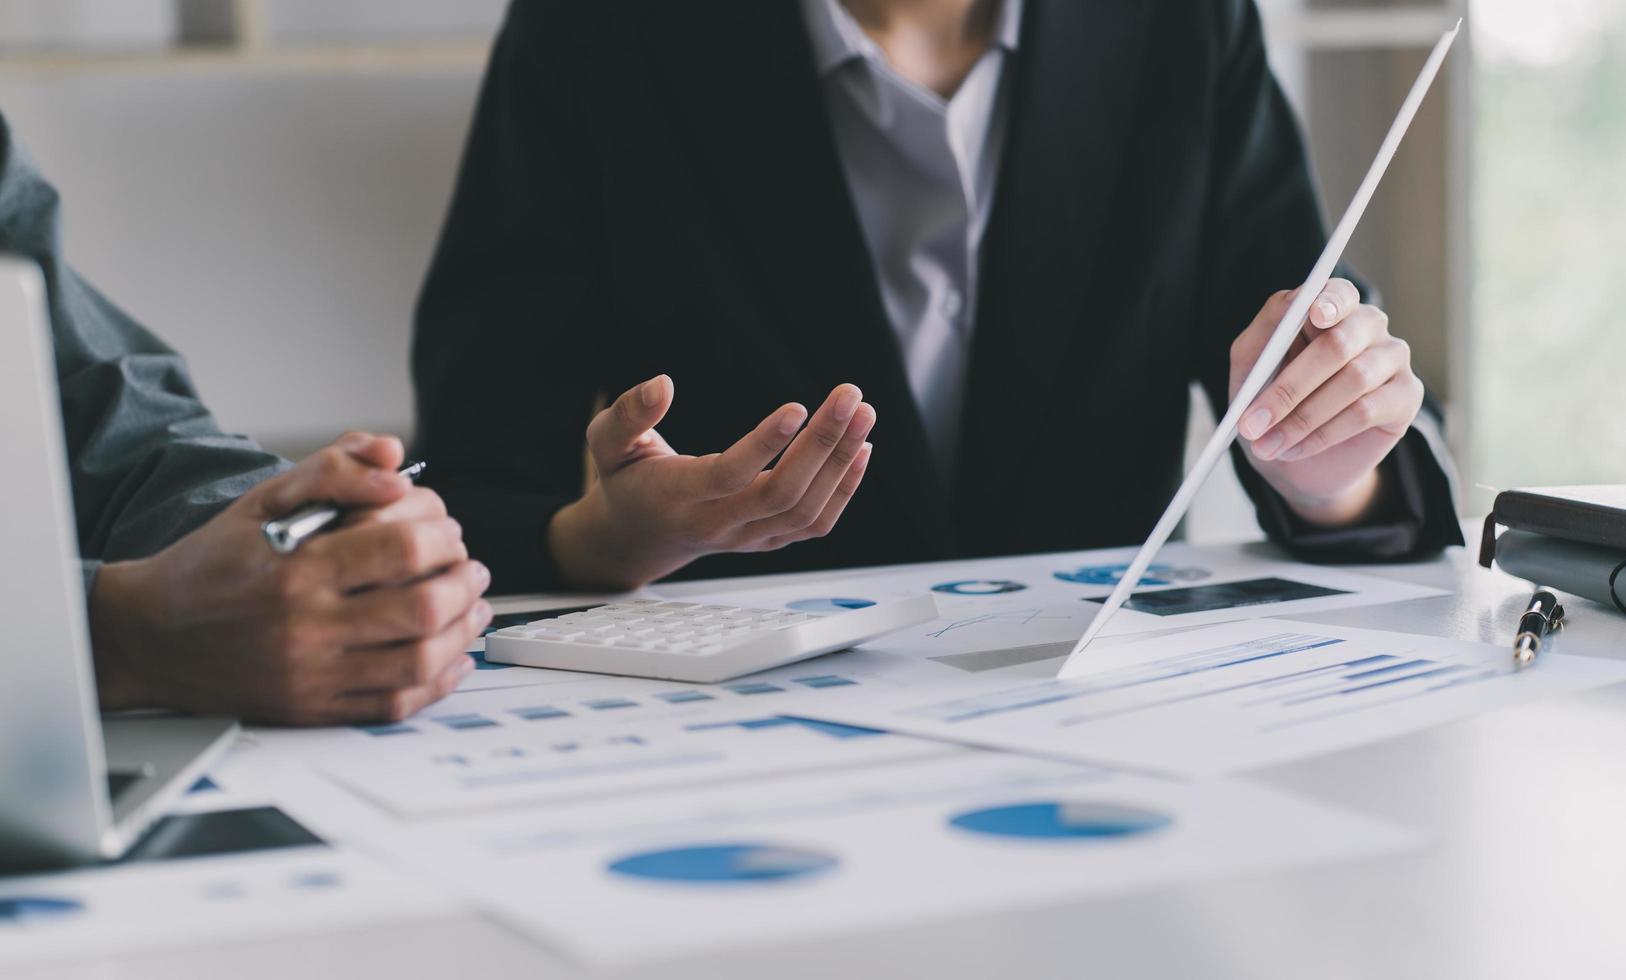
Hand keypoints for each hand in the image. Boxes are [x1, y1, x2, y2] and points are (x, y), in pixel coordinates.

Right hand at [89, 433, 492, 724]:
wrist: (152, 636)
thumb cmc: (214, 563)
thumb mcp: (263, 500)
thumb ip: (332, 468)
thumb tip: (394, 460)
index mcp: (295, 569)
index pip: (400, 549)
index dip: (442, 535)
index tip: (449, 529)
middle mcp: (305, 626)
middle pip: (421, 608)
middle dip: (463, 582)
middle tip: (471, 568)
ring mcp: (312, 675)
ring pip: (419, 660)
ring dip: (462, 631)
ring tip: (473, 607)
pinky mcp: (314, 710)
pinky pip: (396, 704)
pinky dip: (440, 681)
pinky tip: (454, 657)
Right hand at [548, 375, 875, 589]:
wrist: (640, 536)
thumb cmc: (626, 479)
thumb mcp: (608, 444)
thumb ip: (626, 414)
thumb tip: (662, 384)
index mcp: (676, 498)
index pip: (728, 477)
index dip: (764, 445)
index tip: (796, 406)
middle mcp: (717, 525)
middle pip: (781, 495)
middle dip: (822, 444)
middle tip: (850, 395)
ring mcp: (746, 538)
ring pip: (806, 512)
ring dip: (841, 462)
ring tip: (863, 414)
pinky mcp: (768, 541)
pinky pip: (814, 524)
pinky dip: (845, 488)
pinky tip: (861, 448)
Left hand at [1230, 279, 1423, 525]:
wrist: (1295, 460)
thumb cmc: (1272, 403)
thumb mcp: (1250, 370)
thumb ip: (1262, 337)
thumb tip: (1285, 309)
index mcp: (1330, 309)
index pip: (1337, 292)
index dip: (1329, 302)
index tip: (1314, 315)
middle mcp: (1367, 326)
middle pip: (1338, 344)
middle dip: (1288, 388)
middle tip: (1250, 423)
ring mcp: (1392, 358)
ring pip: (1352, 380)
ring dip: (1300, 419)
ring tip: (1266, 445)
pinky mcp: (1406, 396)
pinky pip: (1365, 411)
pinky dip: (1322, 434)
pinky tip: (1295, 449)